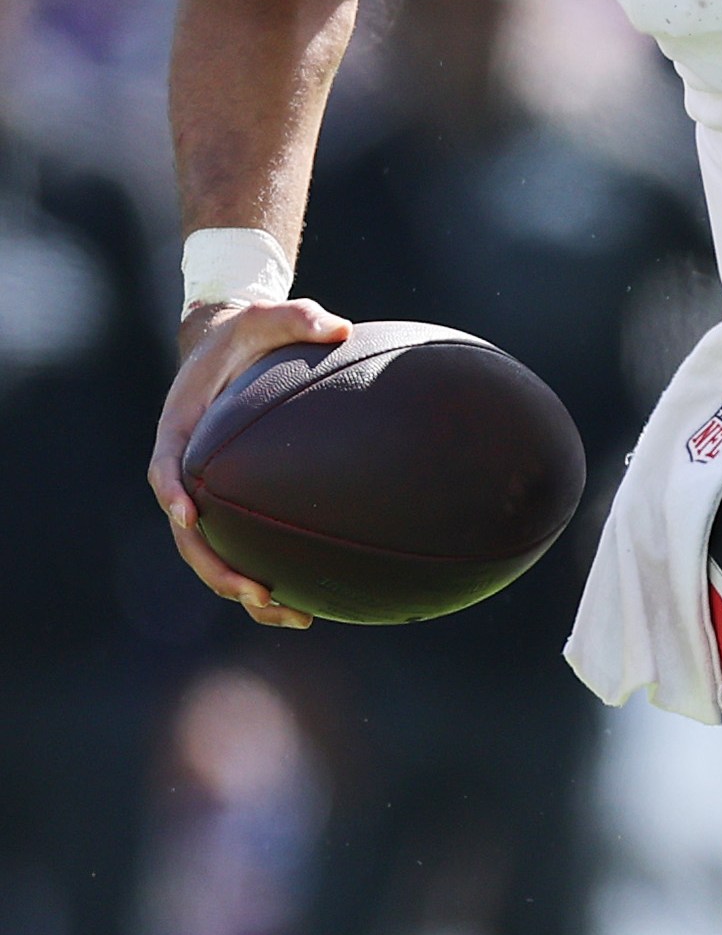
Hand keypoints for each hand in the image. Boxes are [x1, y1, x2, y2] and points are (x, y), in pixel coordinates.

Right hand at [148, 296, 351, 629]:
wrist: (231, 348)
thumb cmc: (249, 334)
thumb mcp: (268, 317)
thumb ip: (297, 317)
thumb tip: (341, 326)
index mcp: (182, 430)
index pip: (167, 468)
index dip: (173, 493)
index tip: (189, 515)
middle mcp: (188, 470)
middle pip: (188, 534)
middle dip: (217, 567)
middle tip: (257, 592)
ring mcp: (208, 494)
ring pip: (212, 556)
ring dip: (244, 591)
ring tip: (295, 617)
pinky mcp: (232, 506)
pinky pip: (242, 550)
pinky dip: (268, 583)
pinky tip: (311, 608)